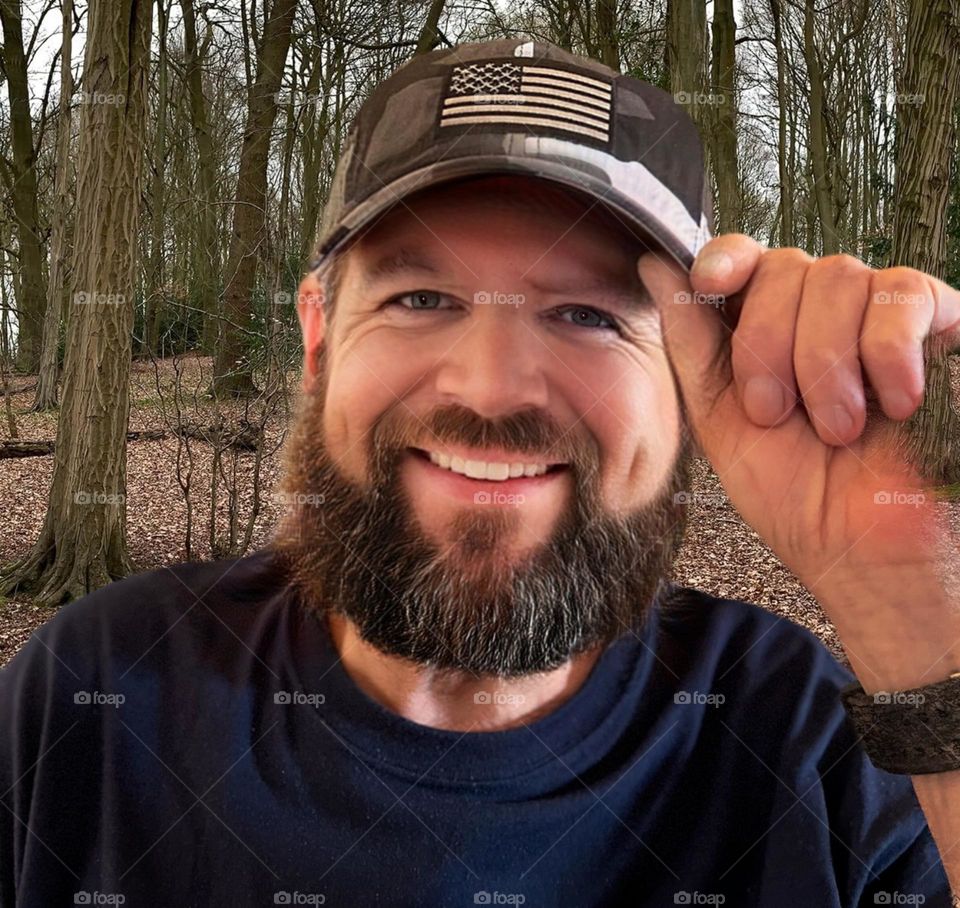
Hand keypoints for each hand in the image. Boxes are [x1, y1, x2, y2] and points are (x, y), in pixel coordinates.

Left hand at [637, 236, 959, 607]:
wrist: (865, 549)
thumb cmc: (794, 495)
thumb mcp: (720, 419)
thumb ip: (691, 342)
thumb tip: (654, 267)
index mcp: (766, 331)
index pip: (747, 258)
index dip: (726, 256)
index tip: (710, 281)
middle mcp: (821, 313)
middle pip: (785, 267)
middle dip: (767, 346)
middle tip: (777, 414)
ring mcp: (879, 317)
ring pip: (839, 275)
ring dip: (824, 361)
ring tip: (837, 428)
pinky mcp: (940, 326)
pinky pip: (906, 293)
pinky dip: (887, 350)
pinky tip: (894, 402)